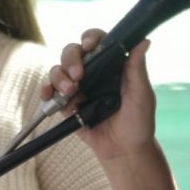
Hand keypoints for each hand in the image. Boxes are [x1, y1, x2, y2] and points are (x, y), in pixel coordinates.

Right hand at [41, 29, 157, 162]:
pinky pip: (51, 93)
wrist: (125, 150)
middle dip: (71, 58)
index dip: (90, 38)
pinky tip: (47, 94)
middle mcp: (92, 72)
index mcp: (110, 65)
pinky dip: (45, 91)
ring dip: (59, 76)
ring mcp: (78, 88)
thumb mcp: (141, 94)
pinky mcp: (67, 105)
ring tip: (70, 91)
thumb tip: (144, 40)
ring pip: (59, 70)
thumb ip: (137, 68)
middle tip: (78, 74)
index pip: (97, 42)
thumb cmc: (138, 120)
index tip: (90, 45)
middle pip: (72, 52)